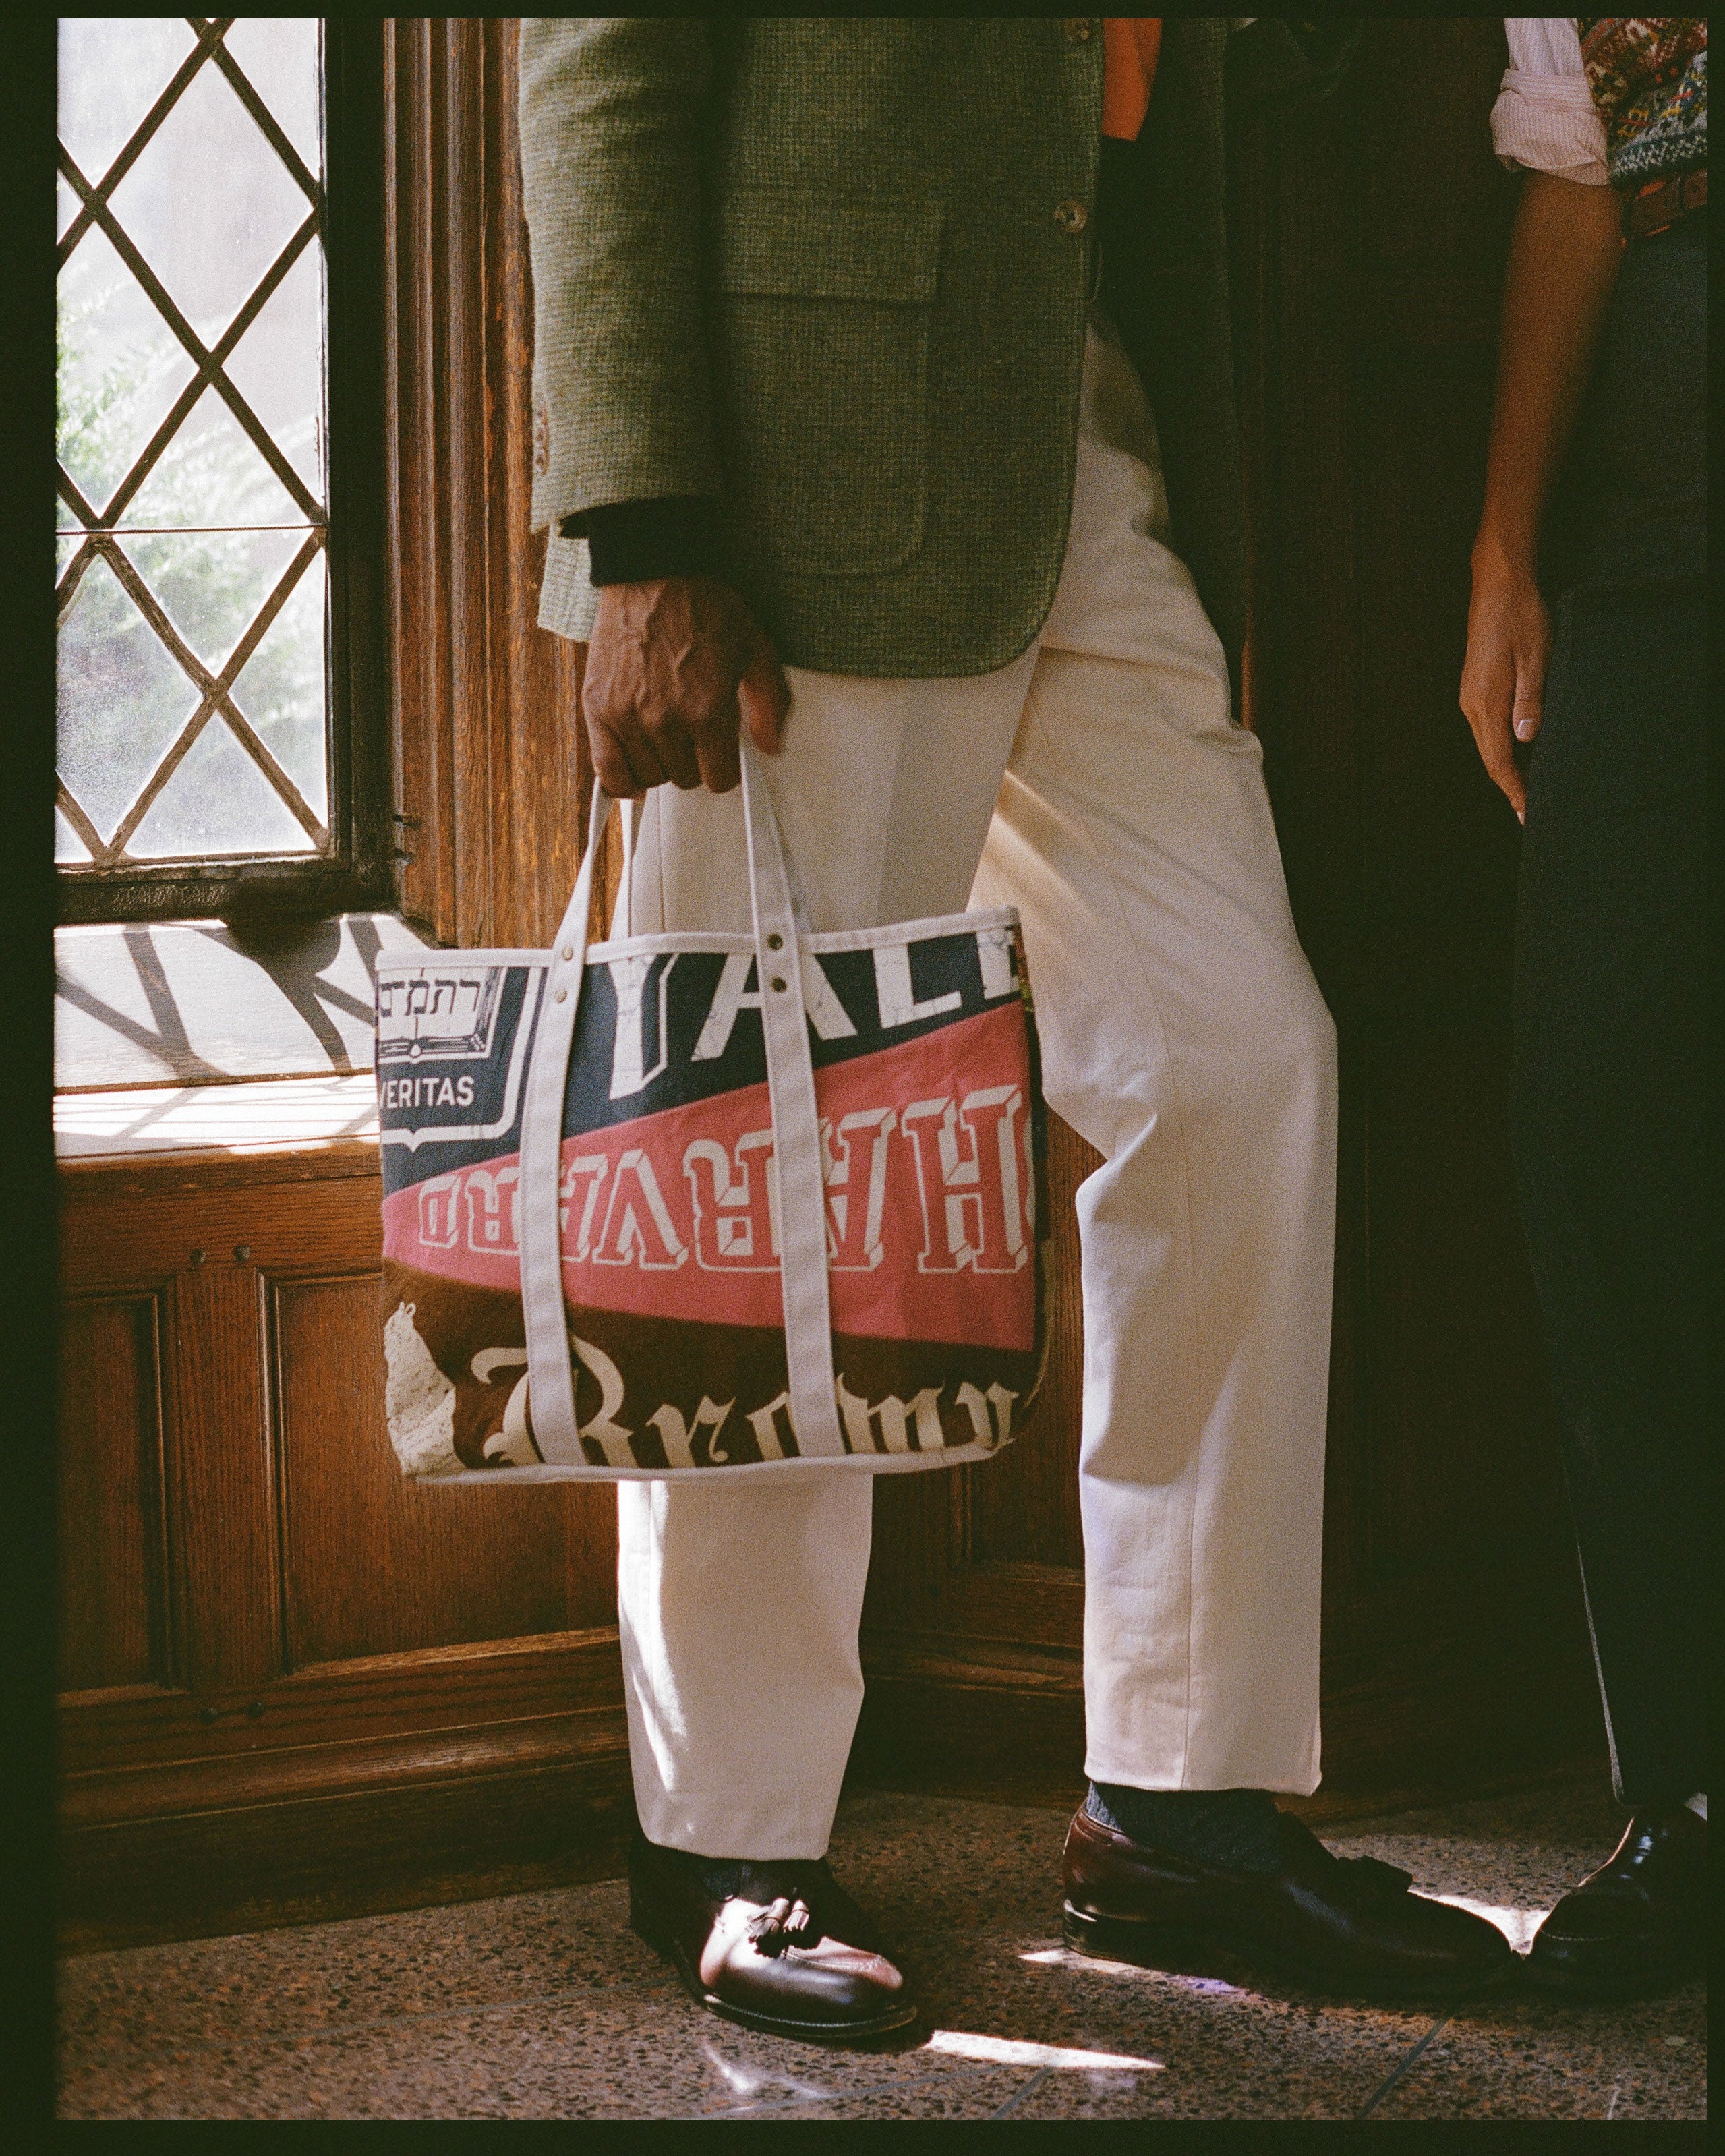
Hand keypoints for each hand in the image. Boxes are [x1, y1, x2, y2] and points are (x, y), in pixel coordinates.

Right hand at [581, 576, 789, 797]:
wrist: (654, 574)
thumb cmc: (703, 606)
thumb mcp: (755, 648)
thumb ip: (769, 701)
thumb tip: (770, 744)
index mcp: (708, 709)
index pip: (718, 779)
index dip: (723, 768)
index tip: (718, 754)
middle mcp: (667, 719)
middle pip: (684, 779)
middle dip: (692, 761)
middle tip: (691, 735)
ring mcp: (629, 716)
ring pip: (649, 776)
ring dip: (659, 764)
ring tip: (664, 738)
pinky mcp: (599, 709)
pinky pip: (607, 771)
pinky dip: (620, 780)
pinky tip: (633, 769)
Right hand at [1459, 545, 1549, 824]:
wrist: (1498, 585)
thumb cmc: (1520, 616)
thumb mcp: (1535, 656)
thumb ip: (1530, 699)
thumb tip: (1526, 739)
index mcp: (1485, 700)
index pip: (1499, 760)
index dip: (1515, 790)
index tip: (1528, 815)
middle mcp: (1471, 704)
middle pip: (1490, 759)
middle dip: (1510, 788)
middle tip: (1531, 813)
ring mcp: (1470, 696)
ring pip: (1487, 745)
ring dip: (1506, 769)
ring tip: (1527, 790)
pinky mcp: (1475, 688)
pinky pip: (1486, 729)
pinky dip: (1502, 749)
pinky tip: (1518, 753)